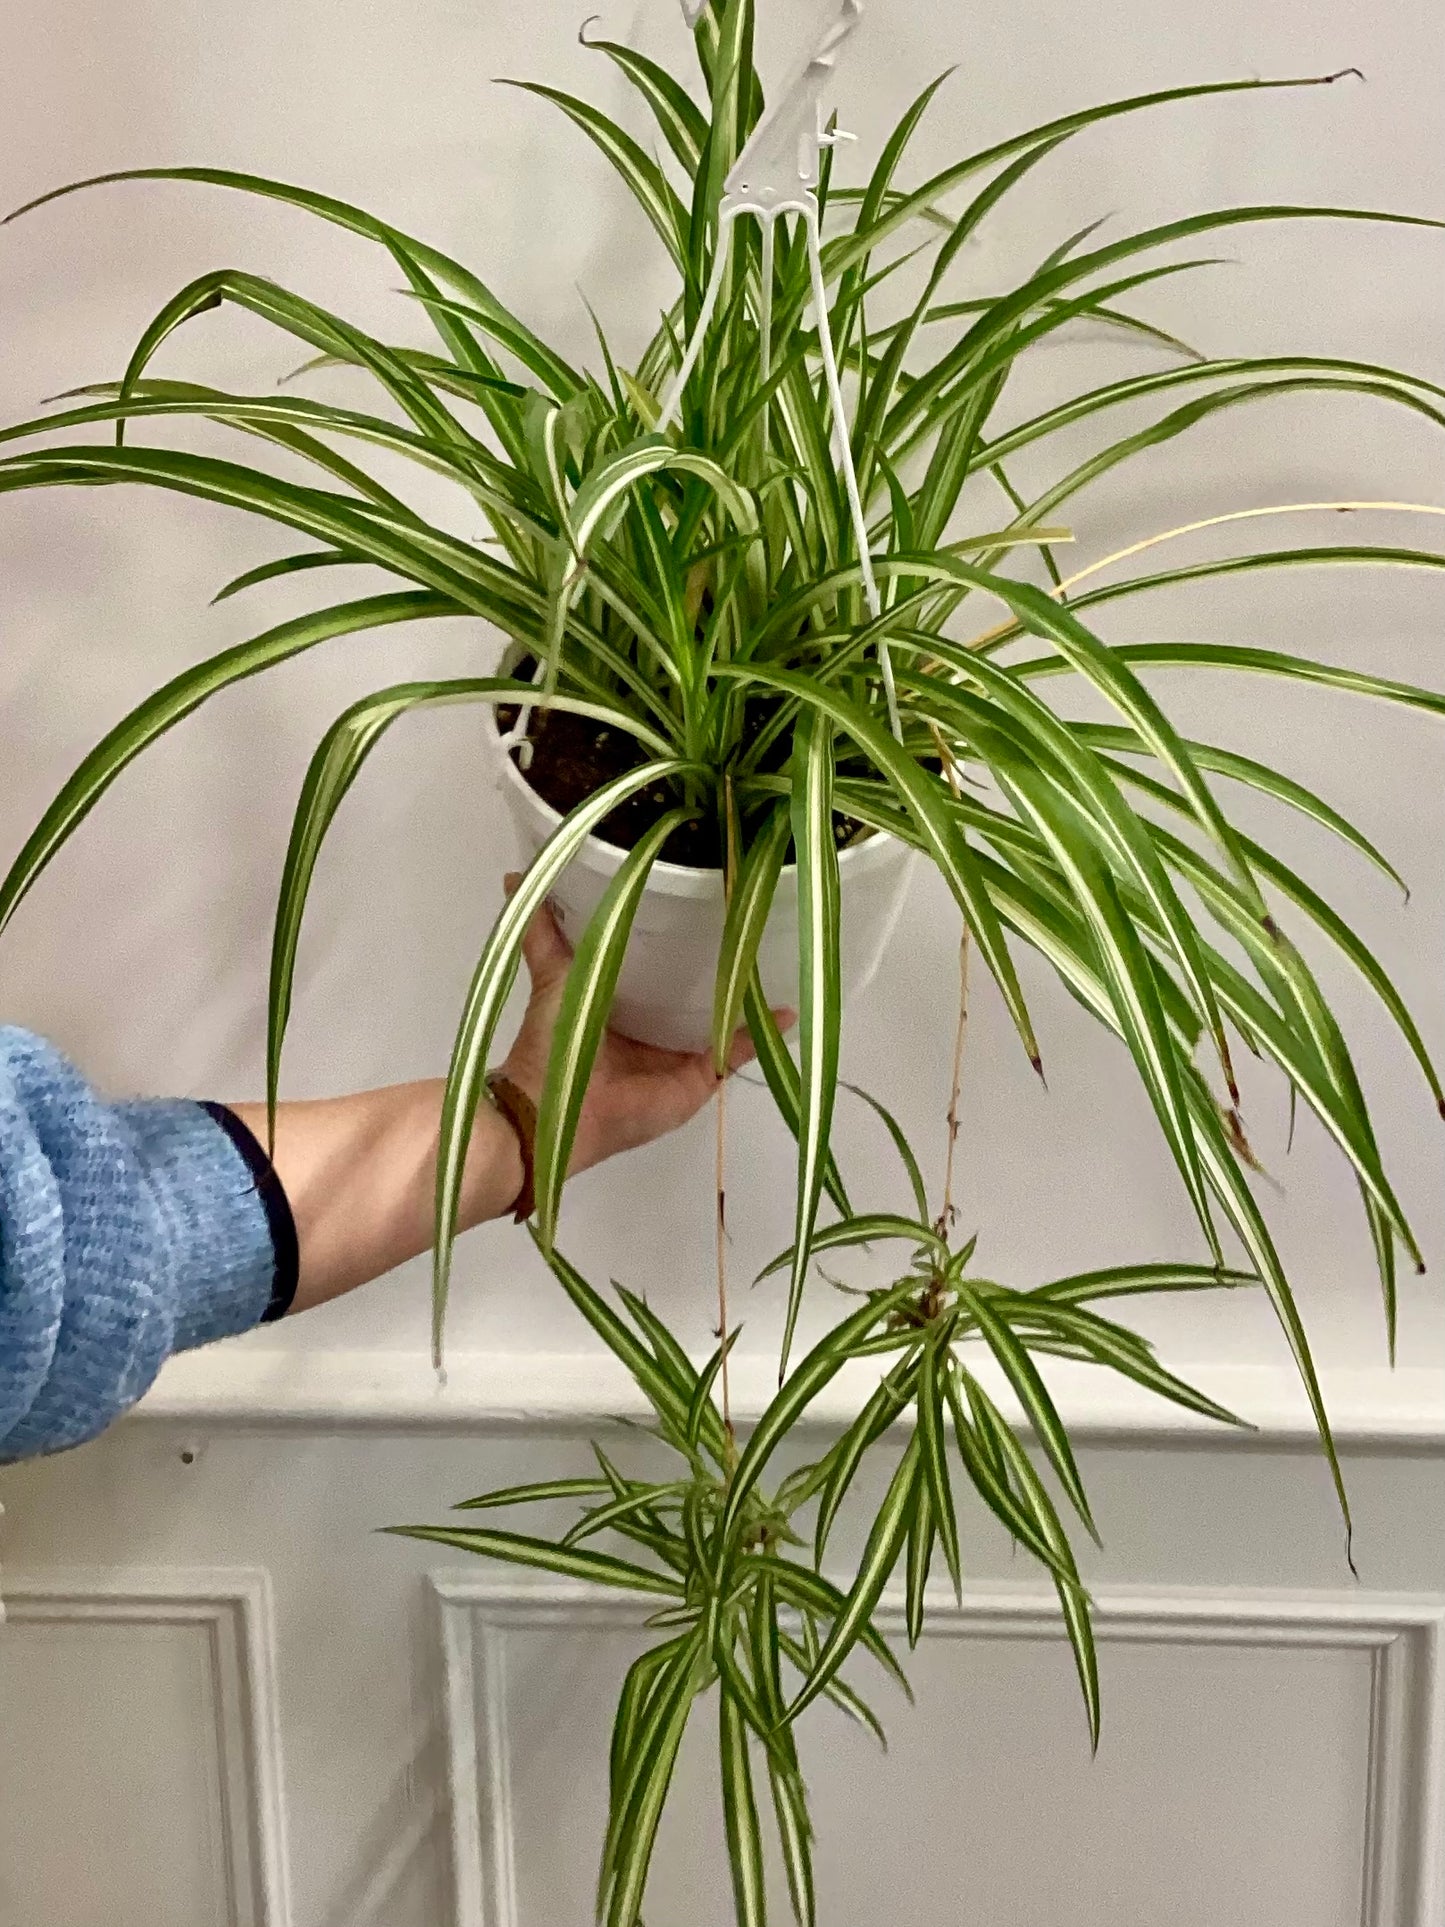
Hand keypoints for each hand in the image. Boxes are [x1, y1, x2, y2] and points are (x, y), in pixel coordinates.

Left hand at [497, 875, 786, 1175]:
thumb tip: (515, 875)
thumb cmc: (554, 1039)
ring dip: (746, 995)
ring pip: (721, 1019)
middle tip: (750, 916)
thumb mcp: (553, 973)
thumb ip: (541, 931)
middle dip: (720, 961)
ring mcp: (680, 1055)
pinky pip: (736, 1054)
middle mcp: (655, 1028)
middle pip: (696, 990)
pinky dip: (762, 1034)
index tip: (704, 894)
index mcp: (624, 1002)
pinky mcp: (698, 1080)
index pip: (660, 963)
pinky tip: (786, 1009)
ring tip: (779, 953)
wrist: (556, 1109)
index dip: (679, 934)